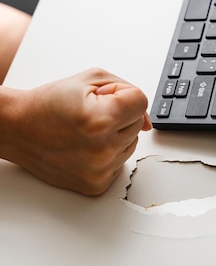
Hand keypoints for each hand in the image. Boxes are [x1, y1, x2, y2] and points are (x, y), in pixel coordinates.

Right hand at [5, 68, 151, 194]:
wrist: (19, 129)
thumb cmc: (50, 103)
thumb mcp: (91, 80)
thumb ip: (127, 91)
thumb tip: (146, 122)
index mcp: (102, 120)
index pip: (141, 101)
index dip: (122, 95)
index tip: (102, 98)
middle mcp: (103, 150)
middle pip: (137, 125)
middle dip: (118, 115)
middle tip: (89, 114)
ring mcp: (100, 171)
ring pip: (130, 145)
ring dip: (114, 135)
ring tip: (85, 131)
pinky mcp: (96, 185)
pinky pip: (119, 164)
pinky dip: (107, 154)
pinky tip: (85, 147)